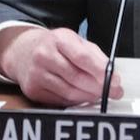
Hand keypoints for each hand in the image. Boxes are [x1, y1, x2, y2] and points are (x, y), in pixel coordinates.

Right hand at [0, 26, 119, 106]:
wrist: (23, 51)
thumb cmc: (55, 46)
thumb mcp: (75, 41)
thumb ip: (94, 55)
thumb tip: (112, 75)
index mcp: (59, 39)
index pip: (82, 57)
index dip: (101, 71)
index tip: (116, 81)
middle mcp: (44, 55)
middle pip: (77, 77)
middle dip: (99, 87)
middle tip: (113, 91)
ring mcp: (36, 74)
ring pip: (69, 92)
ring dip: (89, 96)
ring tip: (100, 94)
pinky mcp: (33, 90)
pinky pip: (60, 100)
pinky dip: (75, 100)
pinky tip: (83, 96)